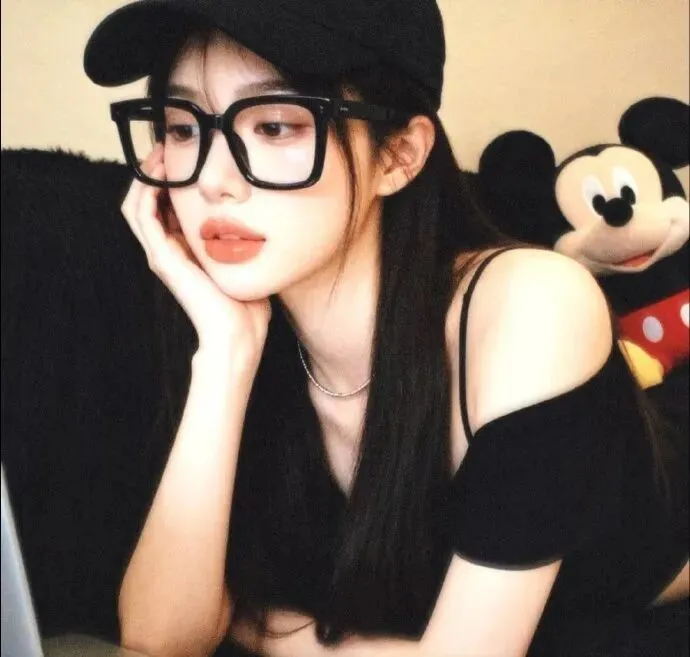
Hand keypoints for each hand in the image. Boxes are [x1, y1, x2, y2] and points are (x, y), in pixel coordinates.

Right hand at [121, 145, 270, 364]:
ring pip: (138, 204)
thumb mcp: (246, 265)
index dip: (172, 181)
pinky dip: (145, 190)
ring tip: (160, 152)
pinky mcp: (162, 257)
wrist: (238, 335)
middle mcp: (169, 251)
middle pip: (150, 202)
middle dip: (156, 172)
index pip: (169, 208)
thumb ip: (245, 244)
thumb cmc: (246, 307)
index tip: (187, 156)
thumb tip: (263, 222)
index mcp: (187, 253)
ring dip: (145, 175)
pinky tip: (159, 171)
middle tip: (168, 145)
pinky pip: (142, 215)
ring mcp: (162, 255)